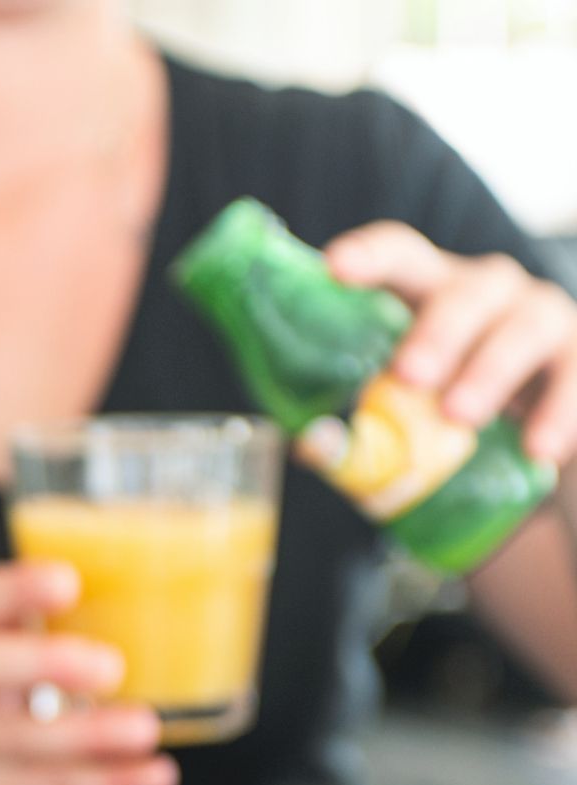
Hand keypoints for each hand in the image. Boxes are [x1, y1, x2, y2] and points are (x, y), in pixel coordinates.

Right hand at [0, 560, 178, 784]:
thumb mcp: (7, 663)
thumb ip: (63, 639)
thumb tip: (182, 612)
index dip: (20, 588)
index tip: (67, 582)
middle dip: (45, 662)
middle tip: (110, 666)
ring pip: (23, 740)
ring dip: (90, 735)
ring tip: (145, 728)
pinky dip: (109, 784)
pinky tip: (156, 776)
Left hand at [325, 222, 576, 464]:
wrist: (528, 437)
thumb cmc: (443, 413)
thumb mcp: (400, 415)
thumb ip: (356, 428)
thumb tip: (312, 446)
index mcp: (428, 294)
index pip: (400, 257)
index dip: (369, 256)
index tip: (335, 266)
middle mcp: (488, 294)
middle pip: (464, 293)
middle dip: (435, 332)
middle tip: (407, 375)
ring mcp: (540, 318)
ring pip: (524, 328)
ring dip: (489, 372)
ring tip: (458, 417)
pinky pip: (575, 375)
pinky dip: (559, 411)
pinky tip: (539, 450)